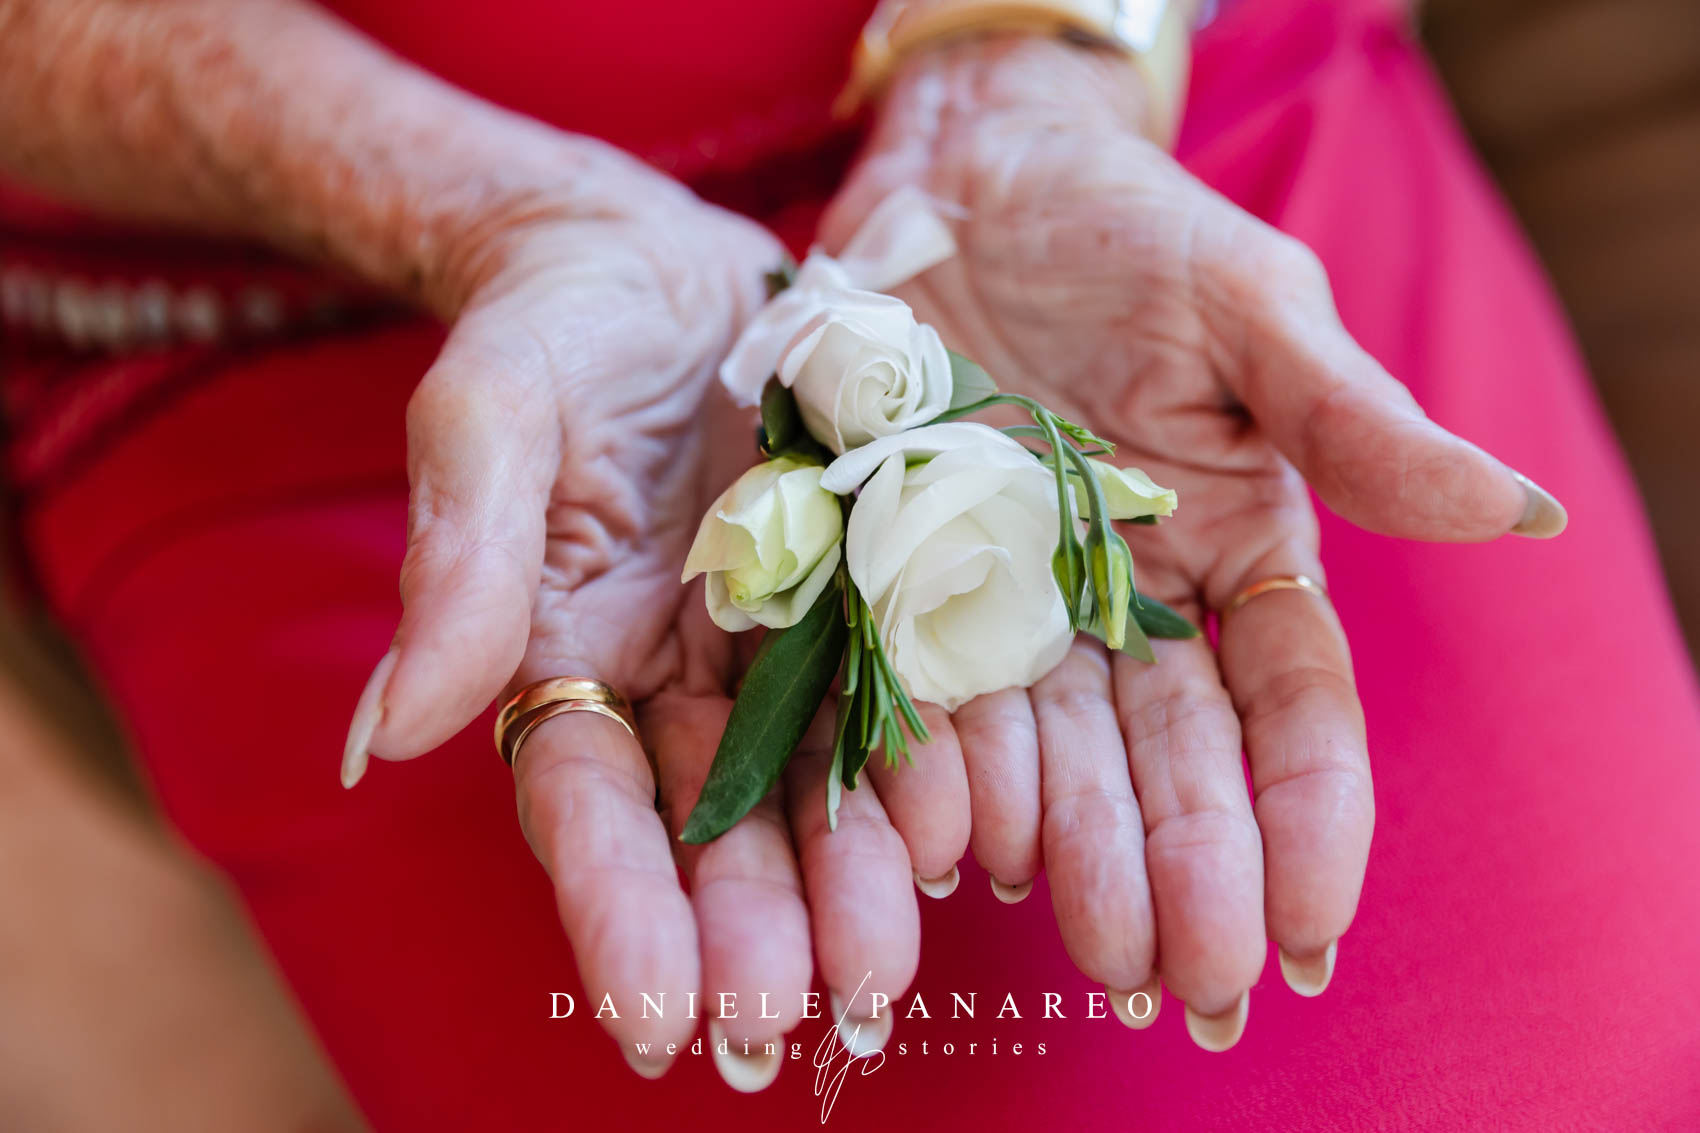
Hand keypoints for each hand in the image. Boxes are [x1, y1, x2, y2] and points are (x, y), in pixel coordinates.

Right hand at [339, 162, 921, 1083]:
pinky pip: (910, 685)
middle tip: (792, 1014)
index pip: (584, 802)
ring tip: (883, 964)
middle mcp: (678, 680)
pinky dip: (936, 756)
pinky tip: (969, 827)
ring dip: (849, 877)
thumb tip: (391, 733)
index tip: (647, 1009)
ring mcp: (783, 645)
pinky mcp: (874, 594)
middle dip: (750, 921)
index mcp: (567, 656)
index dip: (614, 906)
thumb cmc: (553, 327)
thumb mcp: (490, 413)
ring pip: (816, 781)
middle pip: (710, 821)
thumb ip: (459, 561)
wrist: (669, 262)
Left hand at [822, 36, 1563, 1044]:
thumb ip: (1357, 427)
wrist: (969, 185)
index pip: (1286, 712)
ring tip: (1087, 937)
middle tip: (1186, 981)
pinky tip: (940, 843)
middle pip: (1162, 761)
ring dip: (1064, 849)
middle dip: (1184, 873)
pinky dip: (926, 763)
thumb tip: (1520, 515)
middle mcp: (1118, 608)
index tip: (1308, 929)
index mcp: (1230, 559)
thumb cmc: (1132, 236)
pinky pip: (910, 688)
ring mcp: (1000, 605)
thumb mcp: (1255, 314)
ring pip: (1044, 751)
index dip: (1304, 819)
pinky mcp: (886, 580)